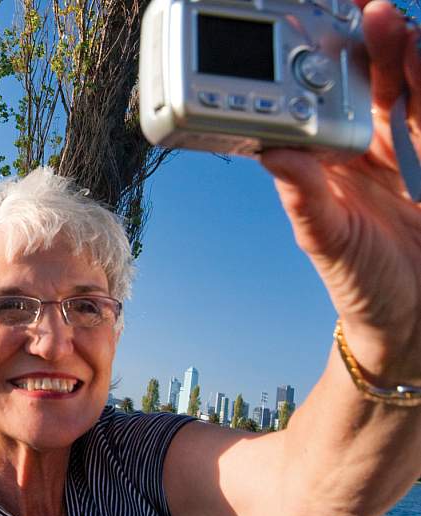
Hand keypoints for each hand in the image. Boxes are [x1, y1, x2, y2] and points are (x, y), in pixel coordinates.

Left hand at [260, 0, 420, 387]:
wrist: (412, 323)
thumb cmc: (360, 285)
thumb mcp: (328, 240)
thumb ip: (305, 197)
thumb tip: (271, 154)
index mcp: (327, 162)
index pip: (324, 99)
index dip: (325, 64)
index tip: (326, 26)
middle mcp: (366, 151)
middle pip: (374, 83)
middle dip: (376, 44)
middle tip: (374, 13)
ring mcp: (407, 156)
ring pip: (413, 93)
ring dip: (411, 59)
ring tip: (404, 26)